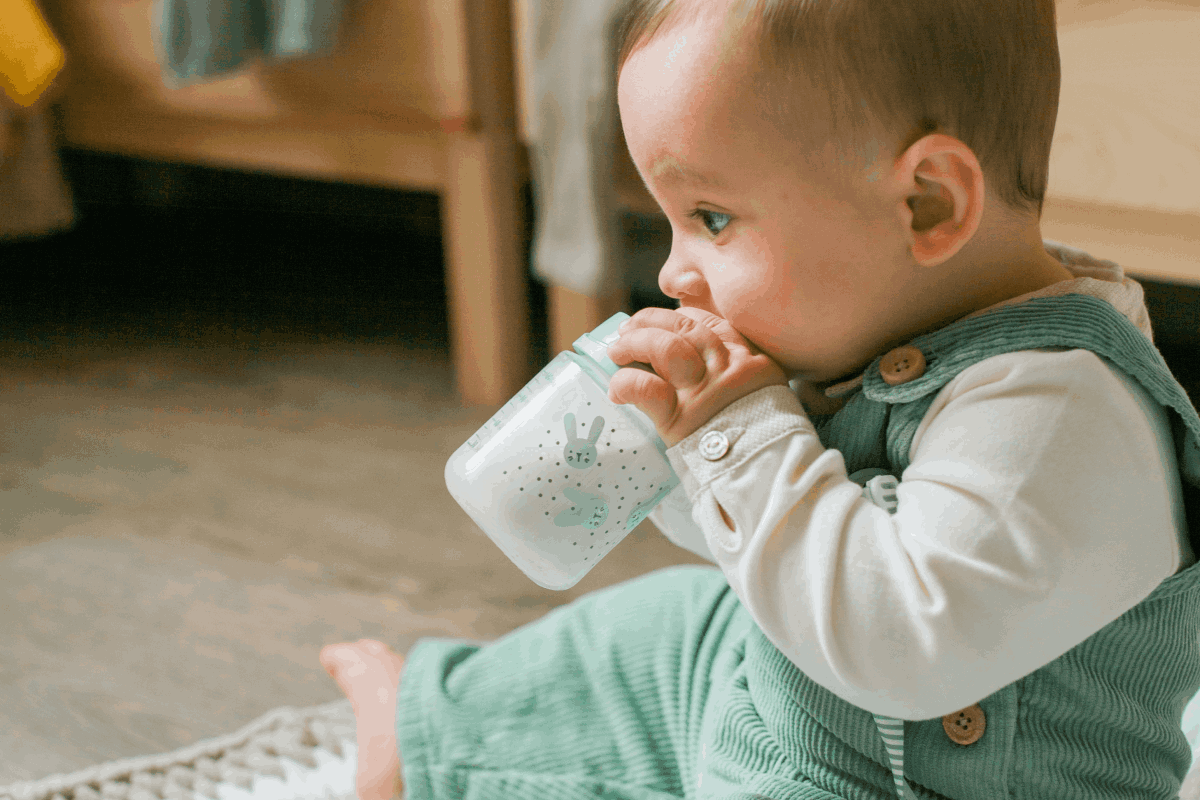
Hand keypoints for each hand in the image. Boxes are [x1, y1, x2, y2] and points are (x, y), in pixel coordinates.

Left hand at [606, 307, 787, 446]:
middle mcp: (725, 367)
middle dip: (648, 322)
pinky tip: (616, 390)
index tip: (660, 322)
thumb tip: (699, 368)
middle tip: (628, 330)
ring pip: (663, 348)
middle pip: (682, 327)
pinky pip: (645, 388)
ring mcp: (702, 390)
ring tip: (617, 352)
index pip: (708, 322)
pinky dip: (625, 383)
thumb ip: (737, 376)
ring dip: (633, 344)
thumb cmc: (760, 439)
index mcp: (747, 359)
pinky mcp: (680, 418)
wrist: (764, 471)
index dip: (678, 316)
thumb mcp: (762, 394)